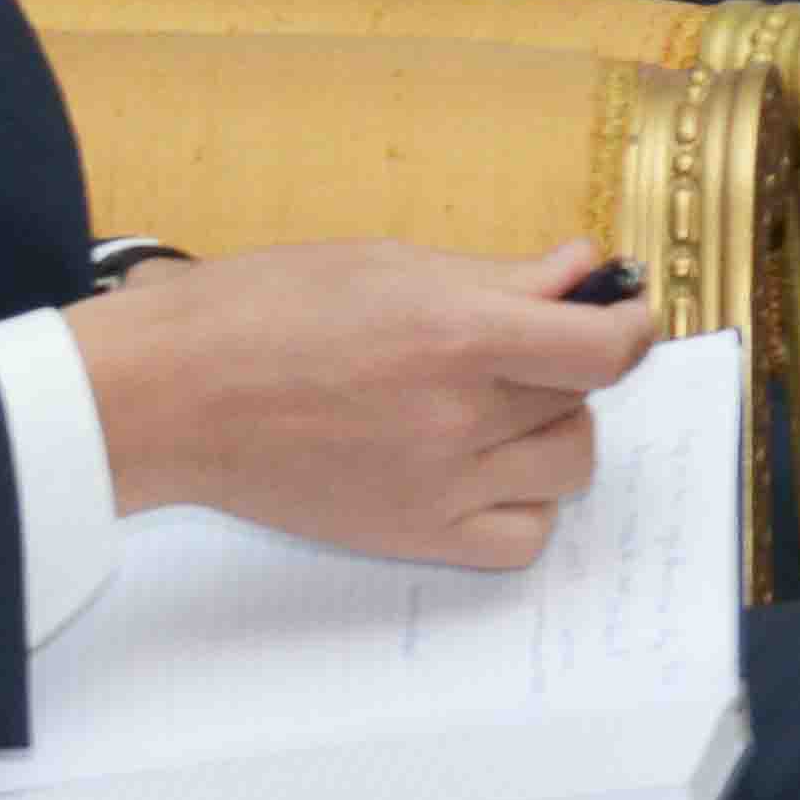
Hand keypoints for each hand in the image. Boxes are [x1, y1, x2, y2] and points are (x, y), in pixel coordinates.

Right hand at [74, 242, 653, 564]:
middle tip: (522, 345)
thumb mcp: (390, 263)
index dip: (631, 325)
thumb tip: (582, 271)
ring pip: (568, 466)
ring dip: (553, 430)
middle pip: (585, 400)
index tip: (621, 312)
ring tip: (498, 405)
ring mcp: (439, 485)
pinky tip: (486, 469)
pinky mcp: (412, 534)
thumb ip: (501, 275)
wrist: (169, 393)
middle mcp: (460, 417)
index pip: (609, 349)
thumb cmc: (260, 312)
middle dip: (569, 364)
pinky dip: (524, 505)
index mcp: (459, 335)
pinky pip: (521, 536)